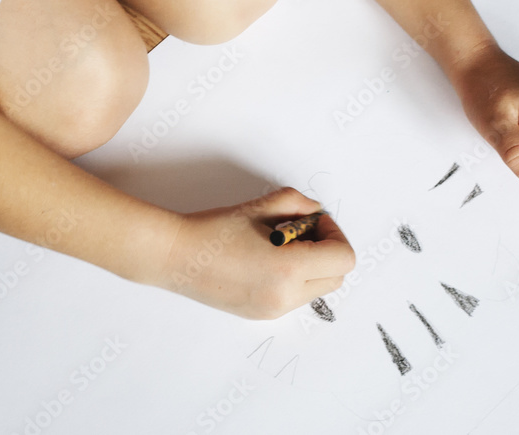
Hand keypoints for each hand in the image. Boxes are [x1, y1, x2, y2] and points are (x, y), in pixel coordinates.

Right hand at [156, 188, 355, 318]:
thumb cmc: (213, 230)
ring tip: (282, 245)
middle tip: (303, 230)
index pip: (343, 259)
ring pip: (317, 289)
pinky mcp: (261, 314)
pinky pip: (295, 298)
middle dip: (328, 251)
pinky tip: (268, 260)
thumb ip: (297, 204)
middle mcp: (285, 296)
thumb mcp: (261, 206)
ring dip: (312, 266)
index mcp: (289, 269)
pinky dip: (293, 278)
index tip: (315, 221)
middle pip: (335, 278)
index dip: (335, 234)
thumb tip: (315, 211)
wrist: (175, 256)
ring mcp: (273, 310)